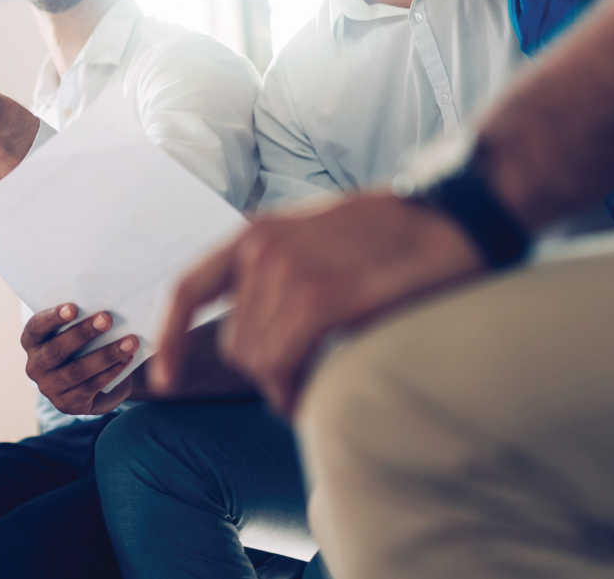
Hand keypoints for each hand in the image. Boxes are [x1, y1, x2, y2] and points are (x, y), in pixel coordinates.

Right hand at [21, 305, 138, 416]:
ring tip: (129, 342)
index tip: (73, 307)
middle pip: (57, 349)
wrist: (100, 378)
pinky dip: (111, 372)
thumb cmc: (87, 342)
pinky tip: (126, 359)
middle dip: (84, 333)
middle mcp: (35, 366)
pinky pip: (90, 387)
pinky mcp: (67, 404)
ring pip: (77, 370)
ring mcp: (49, 388)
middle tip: (107, 319)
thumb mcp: (79, 329)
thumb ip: (82, 317)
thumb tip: (103, 305)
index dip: (53, 317)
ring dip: (106, 355)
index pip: (36, 327)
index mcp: (32, 341)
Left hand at [150, 191, 483, 414]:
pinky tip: (314, 396)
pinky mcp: (326, 298)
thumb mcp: (315, 238)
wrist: (451, 216)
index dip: (169, 337)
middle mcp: (264, 248)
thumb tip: (256, 328)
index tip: (162, 378)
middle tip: (302, 379)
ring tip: (317, 384)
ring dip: (283, 386)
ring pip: (257, 360)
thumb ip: (277, 272)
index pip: (190, 287)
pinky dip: (294, 393)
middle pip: (234, 341)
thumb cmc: (390, 236)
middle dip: (263, 371)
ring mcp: (292, 271)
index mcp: (257, 233)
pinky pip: (284, 366)